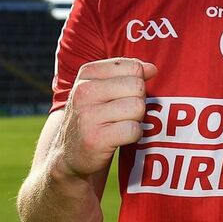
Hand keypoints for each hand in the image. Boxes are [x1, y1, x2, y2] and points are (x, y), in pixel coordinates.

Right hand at [53, 58, 157, 178]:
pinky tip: (120, 137)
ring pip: (137, 107)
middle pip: (137, 87)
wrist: (70, 154)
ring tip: (120, 124)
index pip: (132, 67)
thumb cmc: (94, 117)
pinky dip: (134, 135)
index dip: (136, 82)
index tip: (123, 95)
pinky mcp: (96, 139)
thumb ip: (128, 74)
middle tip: (122, 113)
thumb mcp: (104, 89)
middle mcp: (84, 92)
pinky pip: (134, 129)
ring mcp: (88, 116)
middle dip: (138, 101)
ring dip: (136, 119)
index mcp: (87, 74)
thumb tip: (152, 69)